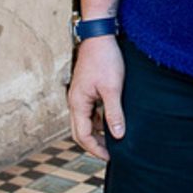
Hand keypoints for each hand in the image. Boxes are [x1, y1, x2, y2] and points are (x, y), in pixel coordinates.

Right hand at [68, 37, 124, 159]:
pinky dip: (98, 120)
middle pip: (80, 131)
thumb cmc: (106, 59)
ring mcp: (80, 95)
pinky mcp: (87, 88)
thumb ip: (114, 113)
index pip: (82, 135)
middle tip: (111, 154)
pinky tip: (112, 121)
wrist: (100, 35)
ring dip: (96, 132)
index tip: (111, 157)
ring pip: (85, 121)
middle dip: (94, 144)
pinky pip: (90, 111)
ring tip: (114, 140)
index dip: (95, 149)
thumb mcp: (113, 88)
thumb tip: (117, 136)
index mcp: (78, 103)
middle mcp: (75, 101)